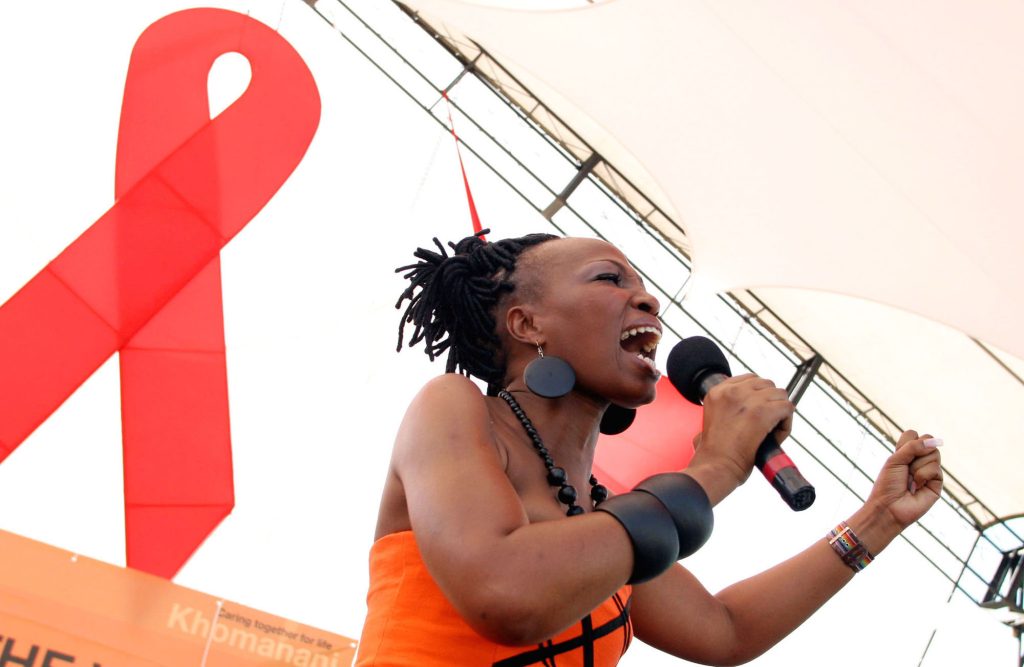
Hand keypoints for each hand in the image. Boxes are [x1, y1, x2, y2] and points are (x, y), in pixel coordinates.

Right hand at [687, 374, 794, 503]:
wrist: (715, 467)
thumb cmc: (714, 452)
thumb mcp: (713, 418)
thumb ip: (727, 406)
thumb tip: (747, 407)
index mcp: (717, 392)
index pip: (750, 379)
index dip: (759, 395)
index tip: (758, 410)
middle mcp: (732, 391)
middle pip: (767, 384)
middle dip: (771, 402)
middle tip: (766, 423)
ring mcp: (748, 400)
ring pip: (780, 394)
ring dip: (780, 411)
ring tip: (771, 430)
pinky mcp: (762, 412)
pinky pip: (787, 407)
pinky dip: (786, 423)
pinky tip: (775, 435)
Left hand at [867, 430, 942, 528]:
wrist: (889, 507)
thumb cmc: (888, 484)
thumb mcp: (895, 459)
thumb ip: (914, 447)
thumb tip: (936, 441)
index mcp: (906, 453)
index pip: (915, 434)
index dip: (908, 442)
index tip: (898, 455)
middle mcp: (919, 460)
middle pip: (929, 441)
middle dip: (915, 452)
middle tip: (905, 467)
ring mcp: (930, 471)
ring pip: (934, 454)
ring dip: (917, 467)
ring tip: (910, 480)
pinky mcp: (937, 482)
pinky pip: (936, 469)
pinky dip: (923, 476)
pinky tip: (916, 487)